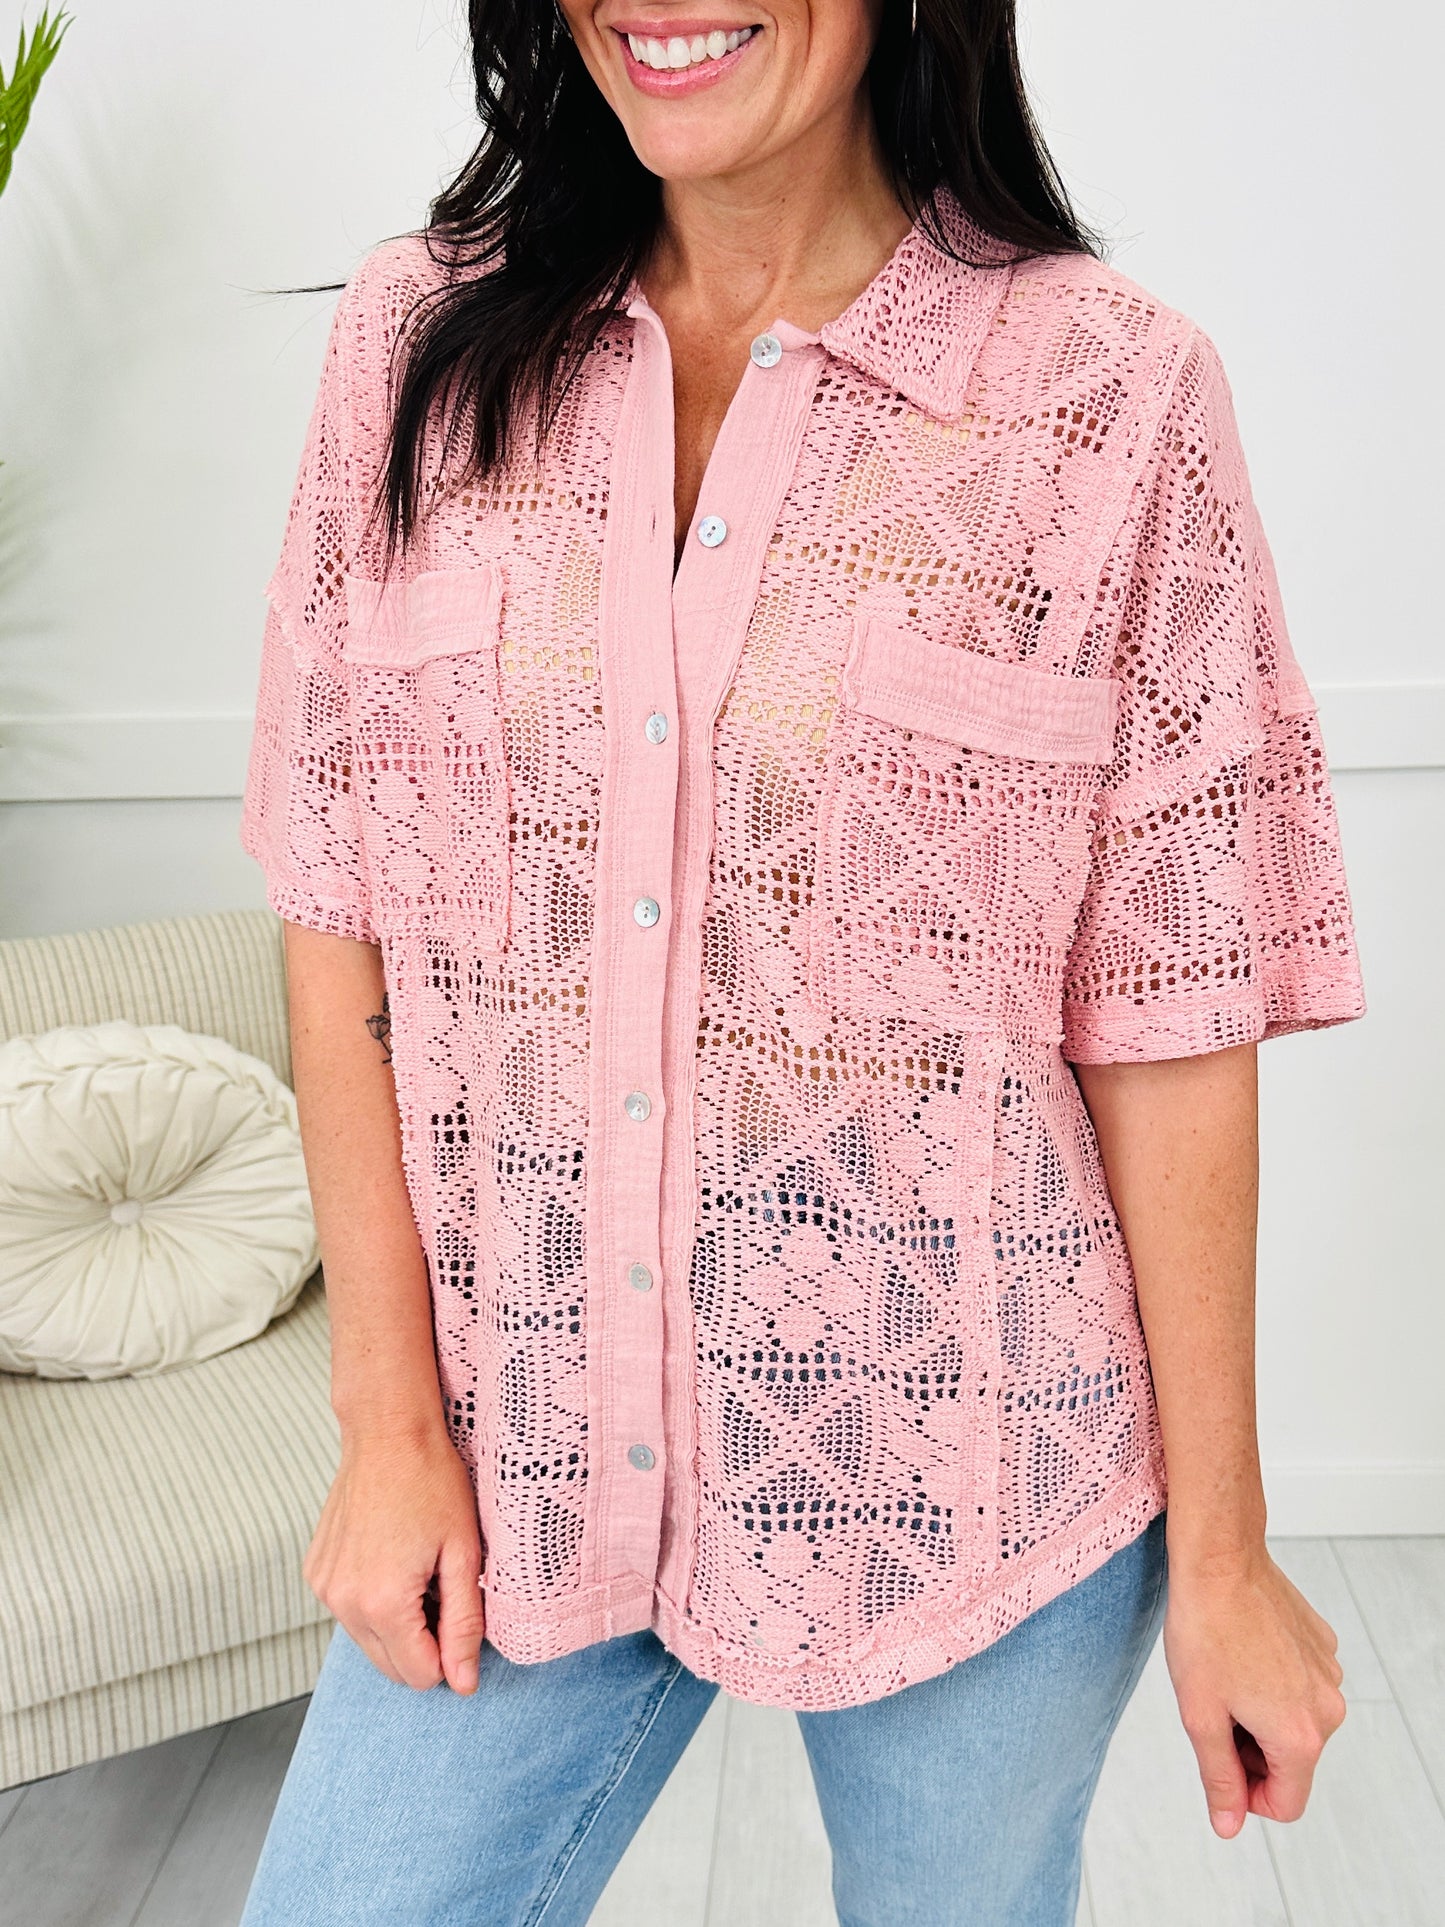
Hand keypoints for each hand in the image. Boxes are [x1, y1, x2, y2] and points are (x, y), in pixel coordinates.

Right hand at [304, 1421, 484, 1694]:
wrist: (388, 1432)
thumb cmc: (433, 1483)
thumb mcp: (463, 1553)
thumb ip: (464, 1625)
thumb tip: (464, 1684)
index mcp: (383, 1604)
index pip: (422, 1676)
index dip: (451, 1654)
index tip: (461, 1609)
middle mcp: (344, 1604)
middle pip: (392, 1668)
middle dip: (424, 1644)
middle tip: (443, 1587)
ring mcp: (324, 1588)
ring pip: (369, 1642)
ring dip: (399, 1625)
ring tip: (419, 1570)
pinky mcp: (316, 1572)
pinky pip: (350, 1612)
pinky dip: (374, 1601)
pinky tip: (392, 1558)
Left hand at [1163, 1542, 1345, 1835]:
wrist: (1221, 1561)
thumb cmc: (1205, 1631)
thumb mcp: (1200, 1717)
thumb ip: (1219, 1779)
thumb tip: (1230, 1824)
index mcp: (1301, 1736)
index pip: (1287, 1804)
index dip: (1248, 1797)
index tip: (1219, 1764)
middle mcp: (1328, 1708)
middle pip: (1292, 1763)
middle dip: (1252, 1751)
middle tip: (1214, 1710)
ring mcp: (1330, 1674)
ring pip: (1295, 1722)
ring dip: (1261, 1716)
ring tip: (1226, 1676)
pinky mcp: (1324, 1645)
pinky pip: (1301, 1685)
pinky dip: (1274, 1682)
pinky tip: (1244, 1651)